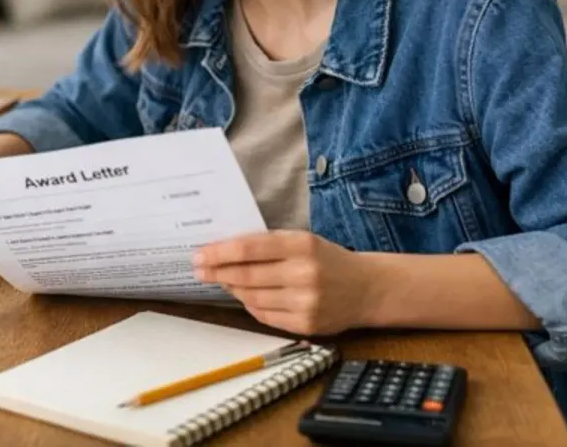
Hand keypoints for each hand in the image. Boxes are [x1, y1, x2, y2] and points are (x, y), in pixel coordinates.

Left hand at [192, 231, 377, 335]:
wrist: (367, 288)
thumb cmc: (328, 260)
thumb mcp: (303, 241)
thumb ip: (268, 245)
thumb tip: (224, 252)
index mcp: (301, 245)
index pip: (249, 248)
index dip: (219, 253)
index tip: (199, 255)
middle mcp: (304, 274)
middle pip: (246, 275)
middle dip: (217, 272)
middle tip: (199, 270)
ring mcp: (305, 302)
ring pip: (252, 298)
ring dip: (232, 289)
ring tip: (223, 281)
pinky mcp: (306, 324)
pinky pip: (265, 316)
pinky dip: (250, 305)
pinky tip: (245, 296)